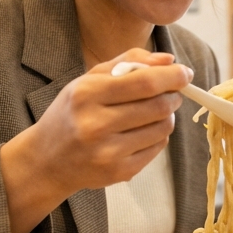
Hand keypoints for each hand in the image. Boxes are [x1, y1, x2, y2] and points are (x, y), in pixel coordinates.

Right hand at [0, 48, 191, 232]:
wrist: (47, 159)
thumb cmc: (72, 113)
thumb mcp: (89, 79)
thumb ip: (129, 62)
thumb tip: (169, 60)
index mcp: (87, 94)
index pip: (144, 82)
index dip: (172, 76)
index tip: (185, 72)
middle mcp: (96, 125)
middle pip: (158, 106)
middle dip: (173, 95)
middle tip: (172, 92)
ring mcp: (108, 152)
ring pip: (163, 128)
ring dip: (167, 116)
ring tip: (154, 111)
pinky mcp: (119, 172)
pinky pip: (158, 148)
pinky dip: (159, 135)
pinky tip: (144, 131)